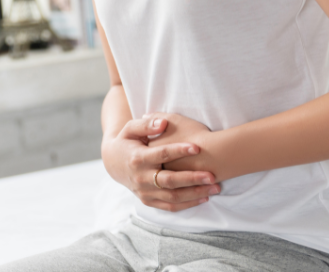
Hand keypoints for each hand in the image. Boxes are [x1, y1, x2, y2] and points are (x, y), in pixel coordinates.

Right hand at [101, 115, 219, 211]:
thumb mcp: (130, 129)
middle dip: (192, 178)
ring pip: (172, 197)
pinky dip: (187, 204)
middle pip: (170, 181)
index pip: (161, 154)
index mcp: (137, 158)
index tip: (197, 146)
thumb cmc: (126, 142)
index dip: (179, 150)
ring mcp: (144, 192)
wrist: (113, 164)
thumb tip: (163, 122)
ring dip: (195, 194)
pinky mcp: (148, 201)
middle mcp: (140, 178)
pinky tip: (204, 198)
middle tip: (212, 175)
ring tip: (215, 187)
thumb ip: (146, 124)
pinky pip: (169, 207)